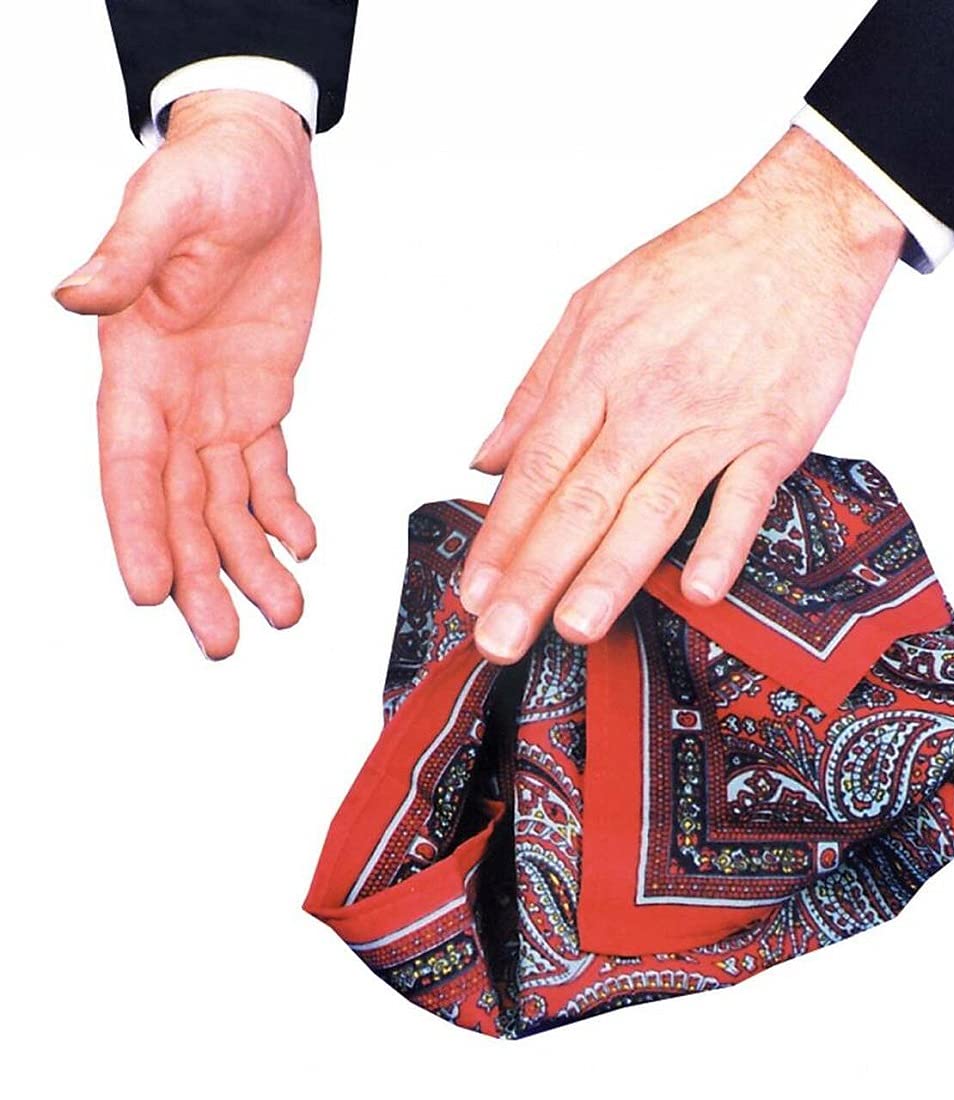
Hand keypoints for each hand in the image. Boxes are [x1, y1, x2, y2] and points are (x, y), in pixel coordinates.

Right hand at [54, 91, 319, 658]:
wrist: (265, 163)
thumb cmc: (212, 174)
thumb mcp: (170, 205)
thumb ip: (127, 255)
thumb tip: (74, 293)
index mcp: (137, 360)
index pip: (130, 464)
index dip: (138, 529)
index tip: (151, 587)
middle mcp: (171, 395)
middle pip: (178, 504)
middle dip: (199, 571)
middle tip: (219, 635)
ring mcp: (215, 401)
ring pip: (225, 501)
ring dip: (249, 557)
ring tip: (280, 608)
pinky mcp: (260, 395)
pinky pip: (267, 468)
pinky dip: (282, 509)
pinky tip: (298, 542)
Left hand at [460, 126, 906, 663]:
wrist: (797, 231)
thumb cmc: (696, 268)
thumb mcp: (592, 307)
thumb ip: (536, 387)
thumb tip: (489, 454)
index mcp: (597, 372)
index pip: (535, 469)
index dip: (501, 536)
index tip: (475, 590)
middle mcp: (647, 402)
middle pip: (580, 501)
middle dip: (535, 576)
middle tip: (502, 635)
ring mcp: (712, 420)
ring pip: (653, 506)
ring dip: (613, 571)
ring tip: (576, 626)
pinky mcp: (773, 432)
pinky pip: (746, 494)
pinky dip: (724, 541)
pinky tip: (699, 588)